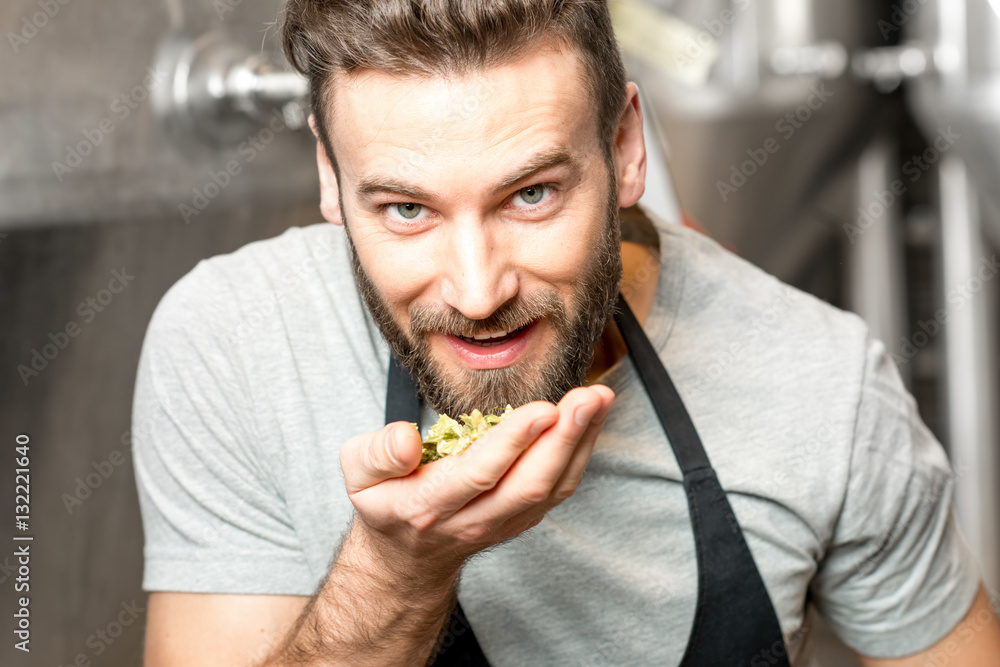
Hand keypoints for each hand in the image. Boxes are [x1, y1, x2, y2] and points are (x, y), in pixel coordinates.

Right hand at [340, 385, 614, 580]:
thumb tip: (407, 438)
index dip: (513, 443)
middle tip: (589, 398)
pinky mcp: (524, 517)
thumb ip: (376, 453)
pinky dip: (581, 452)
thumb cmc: (384, 498)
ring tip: (599, 399)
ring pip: (551, 488)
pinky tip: (592, 417)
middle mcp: (472, 519)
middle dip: (564, 439)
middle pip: (529, 485)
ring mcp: (504, 523)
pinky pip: (559, 488)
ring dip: (581, 442)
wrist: (407, 555)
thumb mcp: (359, 473)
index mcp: (427, 505)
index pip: (478, 475)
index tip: (542, 409)